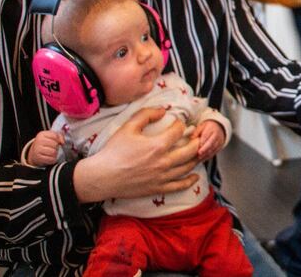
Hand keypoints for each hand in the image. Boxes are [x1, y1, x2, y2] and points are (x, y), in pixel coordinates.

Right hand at [29, 130, 63, 166]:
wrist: (35, 152)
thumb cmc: (46, 143)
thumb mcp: (52, 136)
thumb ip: (60, 136)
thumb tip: (62, 142)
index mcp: (42, 134)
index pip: (55, 136)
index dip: (58, 139)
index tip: (56, 141)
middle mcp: (38, 141)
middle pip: (55, 144)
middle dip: (57, 147)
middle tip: (54, 148)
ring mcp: (37, 149)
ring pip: (53, 152)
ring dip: (55, 153)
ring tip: (52, 152)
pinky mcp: (38, 158)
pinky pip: (51, 159)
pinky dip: (53, 159)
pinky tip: (50, 157)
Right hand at [73, 107, 199, 202]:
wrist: (101, 177)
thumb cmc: (113, 151)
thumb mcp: (128, 127)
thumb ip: (146, 114)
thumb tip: (163, 110)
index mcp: (157, 145)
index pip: (178, 131)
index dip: (181, 124)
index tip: (179, 123)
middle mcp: (164, 162)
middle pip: (190, 149)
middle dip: (196, 140)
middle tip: (196, 136)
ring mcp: (162, 177)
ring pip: (188, 167)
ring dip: (196, 157)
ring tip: (199, 151)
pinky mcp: (158, 188)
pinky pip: (180, 185)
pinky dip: (190, 180)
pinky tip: (195, 176)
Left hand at [194, 120, 224, 160]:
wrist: (219, 127)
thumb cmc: (208, 127)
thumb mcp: (201, 126)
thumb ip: (196, 132)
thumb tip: (190, 138)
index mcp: (211, 129)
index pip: (206, 136)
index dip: (202, 141)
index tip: (198, 145)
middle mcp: (216, 135)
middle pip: (211, 143)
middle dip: (205, 149)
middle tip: (199, 153)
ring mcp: (219, 141)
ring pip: (213, 148)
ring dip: (206, 154)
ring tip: (199, 158)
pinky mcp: (220, 146)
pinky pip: (215, 152)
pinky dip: (209, 156)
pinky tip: (203, 159)